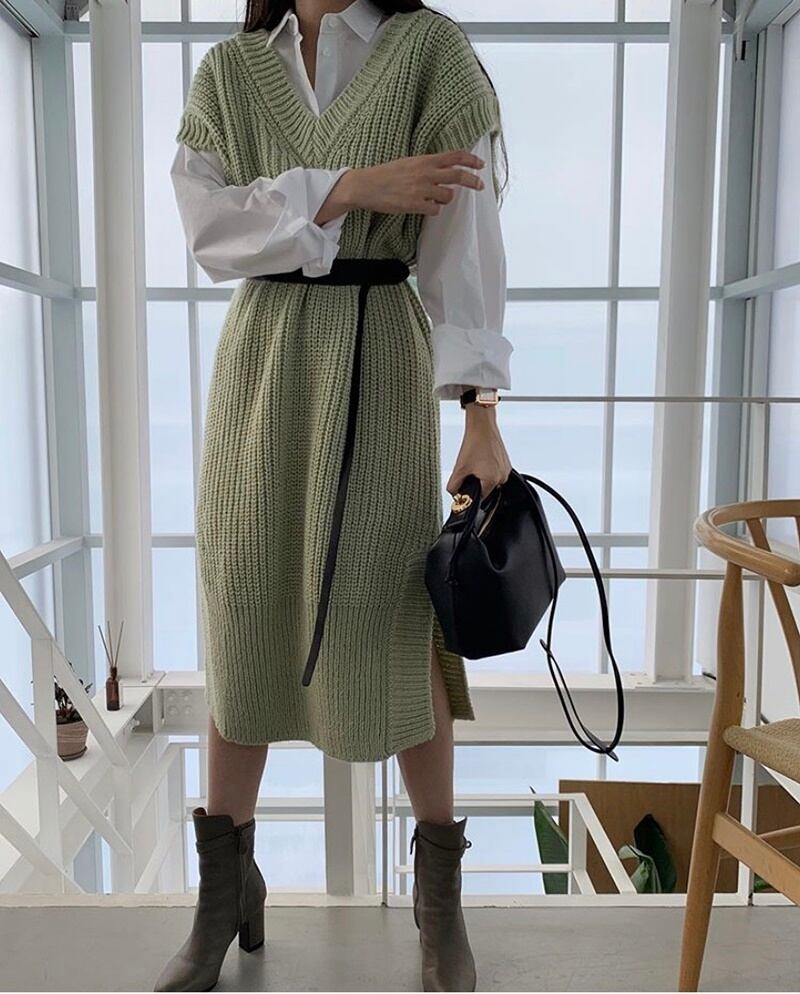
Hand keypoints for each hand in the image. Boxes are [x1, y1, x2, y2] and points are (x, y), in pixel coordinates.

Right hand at [316, 151, 485, 222]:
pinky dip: (433, 209)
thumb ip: (428, 165)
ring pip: (448, 196)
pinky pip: (435, 210)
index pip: (454, 156)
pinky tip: (423, 206)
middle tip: (480, 185)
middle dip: (473, 181)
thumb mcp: (409, 162)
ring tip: (432, 198)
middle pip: (458, 176)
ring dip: (444, 199)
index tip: (480, 165)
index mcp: (424, 159)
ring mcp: (421, 189)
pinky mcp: (415, 204)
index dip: (470, 160)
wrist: (366, 186)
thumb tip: (446, 170)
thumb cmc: (386, 174)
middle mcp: (426, 173)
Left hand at [446, 405, 511, 499]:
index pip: (480, 497)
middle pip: (485, 489)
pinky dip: (487, 468)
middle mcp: (503, 476)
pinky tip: (481, 458)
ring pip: (490, 480)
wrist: (482, 426)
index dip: (471, 491)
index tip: (465, 482)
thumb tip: (454, 495)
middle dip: (476, 482)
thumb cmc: (474, 443)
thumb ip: (454, 486)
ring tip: (475, 462)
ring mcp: (506, 469)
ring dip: (481, 475)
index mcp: (493, 480)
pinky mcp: (506, 462)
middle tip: (469, 469)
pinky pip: (495, 471)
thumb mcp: (459, 468)